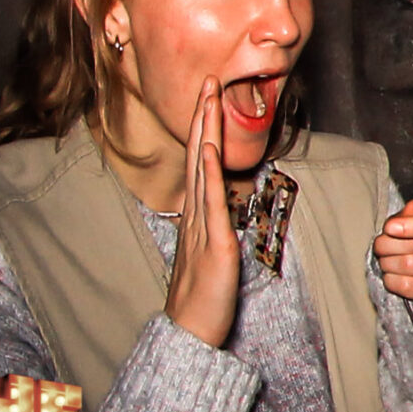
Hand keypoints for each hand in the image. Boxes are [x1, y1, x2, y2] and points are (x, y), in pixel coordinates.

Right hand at [164, 80, 239, 347]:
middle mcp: (196, 214)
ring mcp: (202, 225)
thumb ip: (215, 231)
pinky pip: (210, 199)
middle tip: (210, 79)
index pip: (203, 163)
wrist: (190, 332)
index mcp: (198, 216)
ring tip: (210, 97)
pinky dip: (210, 170)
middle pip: (200, 154)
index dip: (206, 129)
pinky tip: (210, 145)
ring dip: (207, 130)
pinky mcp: (213, 241)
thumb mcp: (212, 256)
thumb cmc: (203, 299)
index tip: (210, 99)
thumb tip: (223, 214)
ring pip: (204, 168)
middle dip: (205, 116)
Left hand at [376, 200, 412, 304]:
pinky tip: (392, 275)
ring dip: (388, 262)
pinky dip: (391, 280)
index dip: (410, 225)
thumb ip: (411, 212)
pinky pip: (407, 285)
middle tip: (380, 245)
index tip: (389, 228)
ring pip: (409, 265)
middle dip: (389, 244)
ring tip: (386, 260)